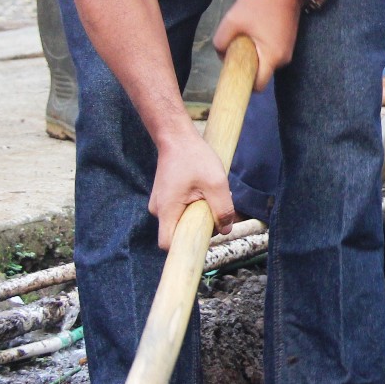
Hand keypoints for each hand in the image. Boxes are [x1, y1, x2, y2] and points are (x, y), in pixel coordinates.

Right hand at [150, 131, 236, 249]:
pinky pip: (180, 211)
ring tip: (207, 195)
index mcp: (167, 210)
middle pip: (178, 233)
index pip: (169, 244)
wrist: (177, 137)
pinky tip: (201, 191)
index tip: (204, 237)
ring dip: (197, 214)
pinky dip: (193, 206)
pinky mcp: (166, 198)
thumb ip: (223, 209)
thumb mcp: (216, 183)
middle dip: (199, 227)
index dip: (187, 246)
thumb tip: (226, 230)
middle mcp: (158, 210)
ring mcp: (160, 204)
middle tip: (213, 208)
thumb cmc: (194, 157)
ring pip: (181, 221)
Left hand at [213, 0, 304, 89]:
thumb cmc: (260, 5)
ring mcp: (287, 51)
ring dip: (253, 56)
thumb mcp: (233, 20)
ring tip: (244, 38)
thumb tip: (220, 53)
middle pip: (261, 73)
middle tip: (234, 50)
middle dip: (247, 66)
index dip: (245, 84)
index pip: (259, 85)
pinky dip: (261, 49)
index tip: (234, 74)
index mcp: (272, 57)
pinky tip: (254, 34)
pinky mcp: (287, 43)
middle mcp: (283, 59)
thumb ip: (221, 40)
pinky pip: (270, 54)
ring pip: (265, 63)